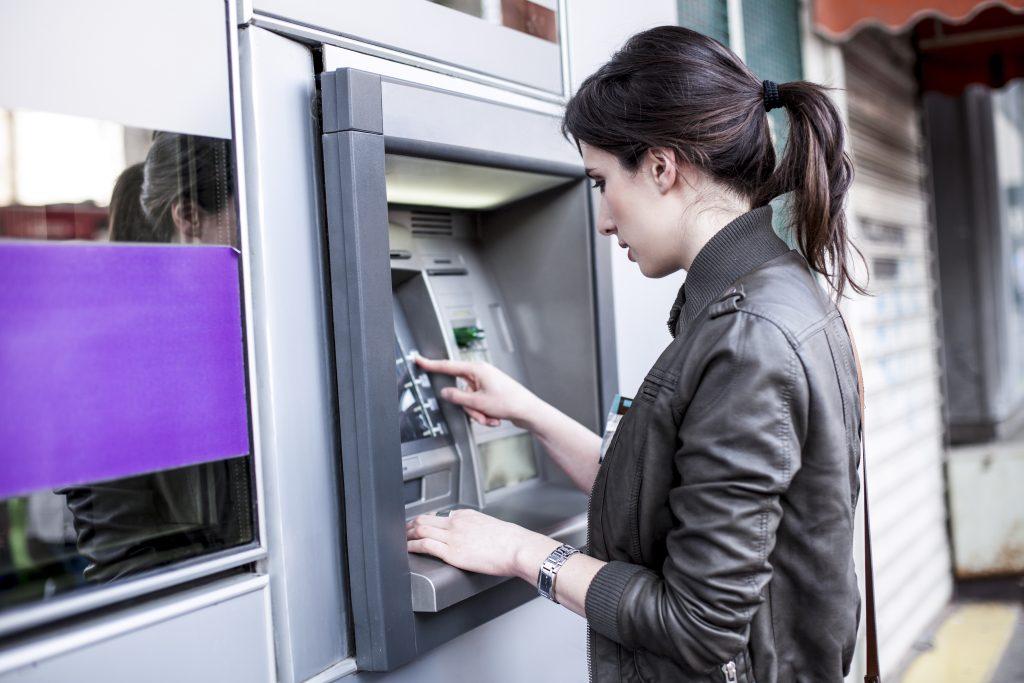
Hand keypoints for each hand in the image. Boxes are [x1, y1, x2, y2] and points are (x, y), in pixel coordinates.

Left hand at [406, 509, 560, 579]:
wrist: (518, 548)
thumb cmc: (512, 542)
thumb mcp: (492, 528)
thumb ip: (478, 530)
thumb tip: (476, 538)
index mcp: (467, 516)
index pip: (440, 516)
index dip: (426, 521)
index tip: (420, 525)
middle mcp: (457, 523)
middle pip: (425, 519)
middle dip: (411, 525)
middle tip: (404, 530)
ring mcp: (453, 537)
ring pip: (421, 530)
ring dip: (408, 535)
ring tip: (401, 539)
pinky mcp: (452, 553)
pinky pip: (425, 545)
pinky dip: (412, 546)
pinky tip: (407, 549)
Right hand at [415, 356, 540, 428]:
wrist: (529, 411)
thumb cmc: (509, 402)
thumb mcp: (478, 403)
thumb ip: (457, 397)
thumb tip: (445, 393)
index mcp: (477, 369)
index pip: (448, 366)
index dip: (431, 365)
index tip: (419, 360)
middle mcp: (481, 374)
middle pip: (461, 391)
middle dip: (469, 407)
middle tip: (481, 414)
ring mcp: (486, 383)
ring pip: (470, 402)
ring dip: (478, 413)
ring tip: (491, 417)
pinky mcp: (491, 393)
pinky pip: (479, 405)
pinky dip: (485, 414)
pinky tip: (496, 418)